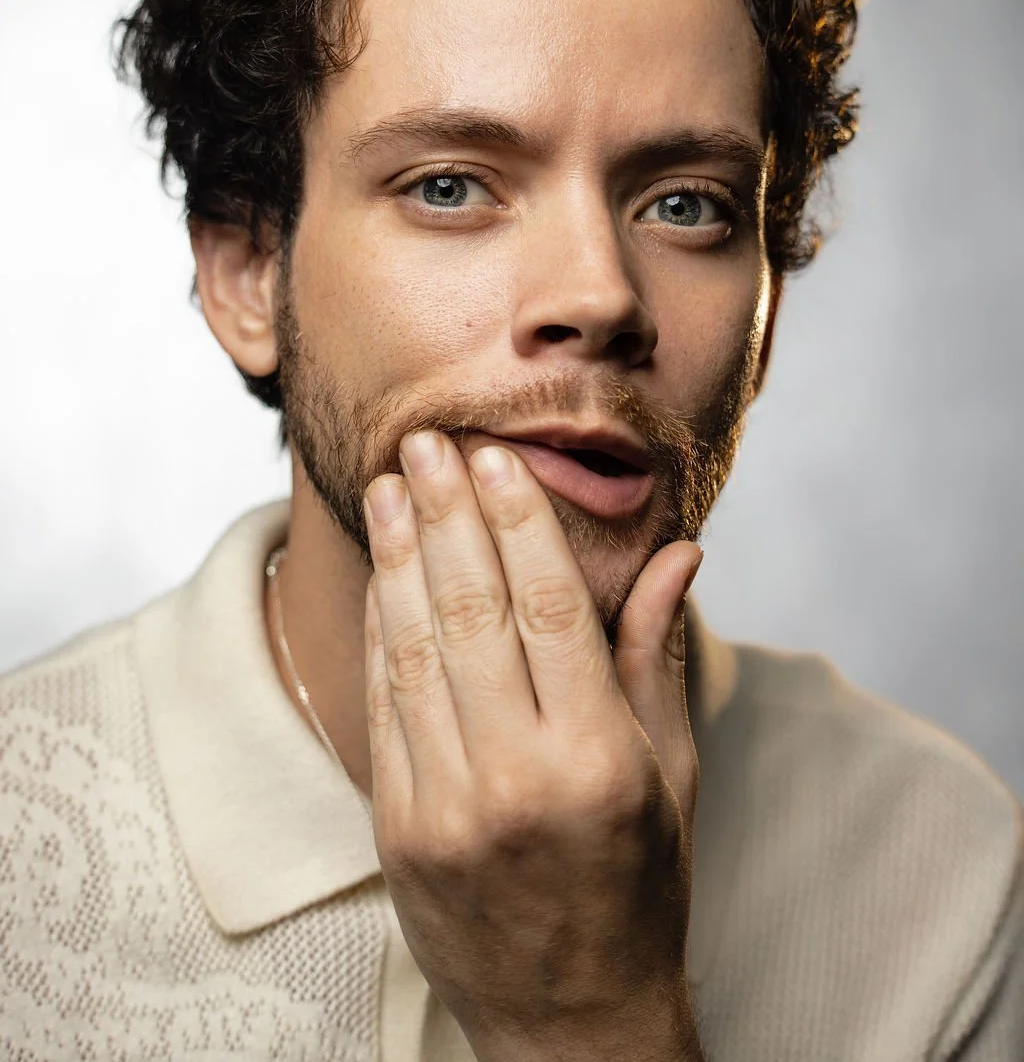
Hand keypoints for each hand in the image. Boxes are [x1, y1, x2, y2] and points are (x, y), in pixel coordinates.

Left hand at [362, 429, 704, 1061]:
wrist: (569, 1022)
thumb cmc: (640, 886)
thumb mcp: (672, 774)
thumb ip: (657, 654)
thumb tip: (680, 551)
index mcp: (600, 762)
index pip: (551, 608)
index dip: (518, 522)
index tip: (495, 458)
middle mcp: (517, 781)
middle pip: (472, 613)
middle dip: (447, 515)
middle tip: (428, 441)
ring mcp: (446, 809)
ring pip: (415, 649)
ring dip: (401, 556)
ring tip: (393, 483)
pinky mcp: (398, 831)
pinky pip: (384, 705)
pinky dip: (381, 628)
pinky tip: (384, 571)